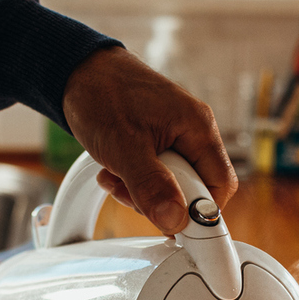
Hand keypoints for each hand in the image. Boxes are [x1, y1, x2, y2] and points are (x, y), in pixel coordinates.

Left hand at [60, 47, 237, 234]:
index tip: (174, 227)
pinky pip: (156, 174)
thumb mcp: (124, 147)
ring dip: (143, 192)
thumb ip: (151, 186)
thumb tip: (175, 220)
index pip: (221, 185)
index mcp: (198, 128)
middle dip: (162, 199)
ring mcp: (175, 136)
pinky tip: (113, 171)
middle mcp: (193, 132)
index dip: (200, 212)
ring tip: (116, 178)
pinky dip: (134, 180)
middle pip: (196, 188)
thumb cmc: (102, 95)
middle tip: (132, 194)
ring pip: (172, 184)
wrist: (77, 72)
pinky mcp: (157, 141)